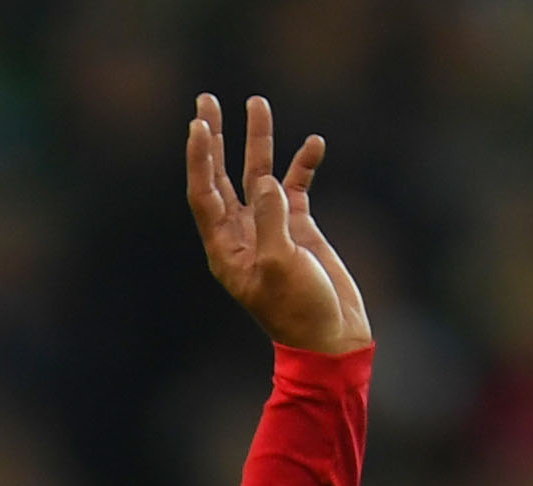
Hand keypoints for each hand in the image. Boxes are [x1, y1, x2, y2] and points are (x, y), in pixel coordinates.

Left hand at [186, 94, 370, 356]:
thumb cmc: (300, 311)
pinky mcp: (298, 227)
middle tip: (206, 101)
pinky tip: (314, 144)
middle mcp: (241, 234)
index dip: (201, 158)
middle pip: (223, 176)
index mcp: (225, 250)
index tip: (200, 124)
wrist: (331, 337)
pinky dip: (304, 165)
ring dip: (259, 140)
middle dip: (217, 138)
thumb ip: (271, 220)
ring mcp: (270, 228)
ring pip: (260, 174)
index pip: (205, 194)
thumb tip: (266, 180)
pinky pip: (297, 186)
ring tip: (257, 102)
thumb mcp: (282, 265)